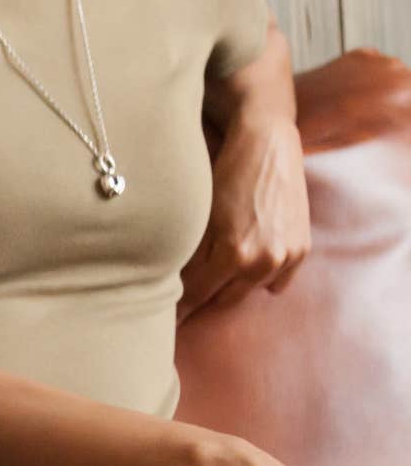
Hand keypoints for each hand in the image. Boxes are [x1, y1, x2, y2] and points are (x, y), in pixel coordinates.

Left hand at [180, 118, 307, 320]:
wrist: (267, 145)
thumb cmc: (224, 174)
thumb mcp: (198, 215)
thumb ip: (190, 253)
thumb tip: (171, 283)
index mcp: (233, 254)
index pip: (197, 295)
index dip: (178, 307)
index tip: (162, 319)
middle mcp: (263, 261)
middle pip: (222, 299)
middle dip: (201, 301)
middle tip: (180, 306)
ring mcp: (286, 257)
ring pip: (248, 291)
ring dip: (229, 289)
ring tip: (210, 286)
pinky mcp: (301, 249)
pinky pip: (277, 282)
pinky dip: (260, 280)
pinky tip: (245, 271)